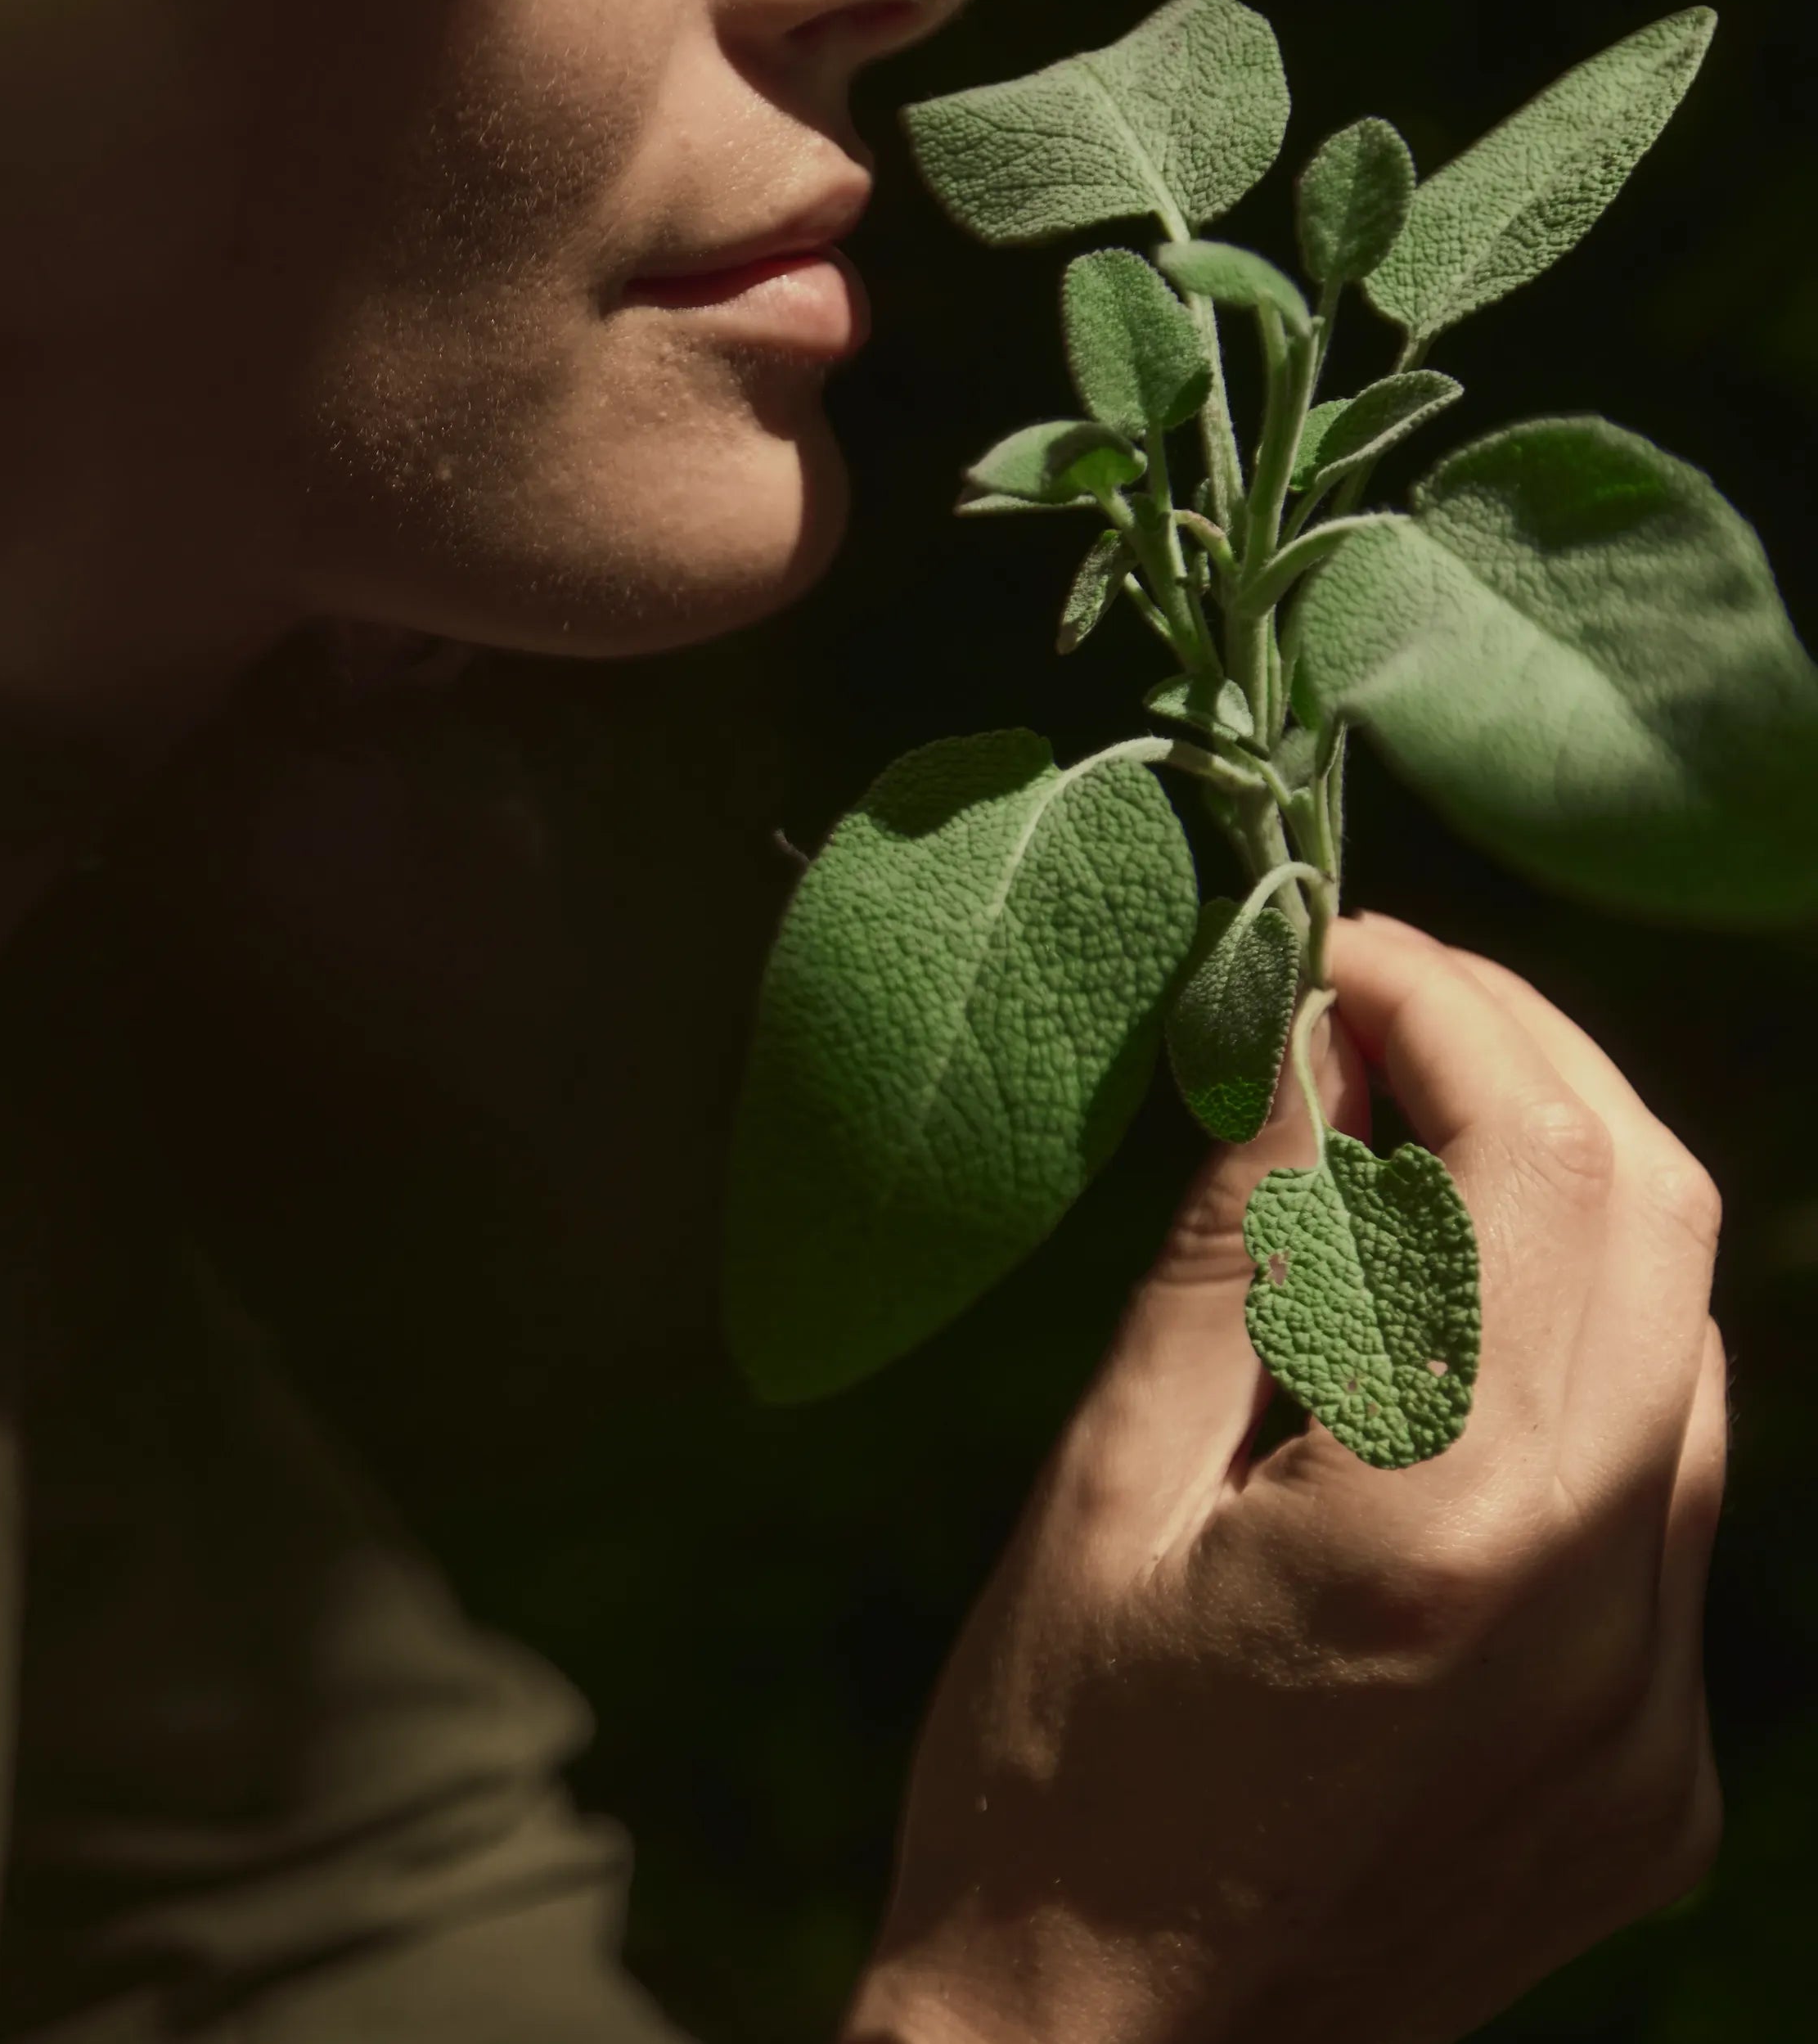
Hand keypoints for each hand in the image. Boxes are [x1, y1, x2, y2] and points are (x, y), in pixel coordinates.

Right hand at [844, 914, 1725, 2043]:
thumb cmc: (1049, 1782)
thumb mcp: (1106, 1488)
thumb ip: (1237, 1253)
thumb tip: (1295, 1039)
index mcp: (1456, 1535)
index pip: (1549, 1165)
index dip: (1450, 1007)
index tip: (1331, 949)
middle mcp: (1610, 1619)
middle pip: (1661, 1227)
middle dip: (1528, 1066)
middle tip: (1370, 1007)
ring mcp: (1658, 1713)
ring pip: (1682, 1354)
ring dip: (1558, 1204)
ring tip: (1386, 1148)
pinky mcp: (1657, 1774)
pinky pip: (1660, 1496)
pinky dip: (1564, 1364)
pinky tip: (1422, 1354)